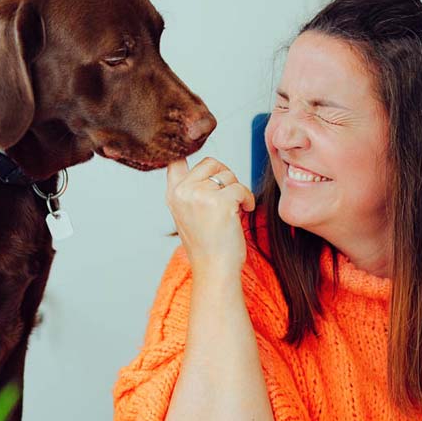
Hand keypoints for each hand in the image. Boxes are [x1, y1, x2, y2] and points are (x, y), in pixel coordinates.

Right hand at [166, 157, 255, 274]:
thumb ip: (192, 190)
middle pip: (211, 163)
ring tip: (235, 210)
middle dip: (225, 177)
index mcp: (173, 194)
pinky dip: (248, 199)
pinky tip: (244, 212)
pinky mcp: (220, 201)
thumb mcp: (188, 214)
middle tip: (229, 198)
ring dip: (238, 190)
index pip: (176, 158)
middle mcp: (182, 192)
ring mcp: (200, 195)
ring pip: (228, 175)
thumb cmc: (208, 246)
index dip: (189, 150)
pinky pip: (241, 188)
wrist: (215, 271)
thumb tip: (211, 167)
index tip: (200, 151)